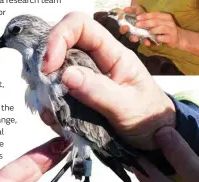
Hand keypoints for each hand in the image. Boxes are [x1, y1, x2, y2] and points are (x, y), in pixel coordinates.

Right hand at [41, 12, 175, 149]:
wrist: (154, 137)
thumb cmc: (149, 117)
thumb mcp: (128, 106)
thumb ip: (99, 92)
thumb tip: (66, 75)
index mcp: (113, 54)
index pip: (80, 26)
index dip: (58, 37)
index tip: (49, 66)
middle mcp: (95, 62)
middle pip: (60, 47)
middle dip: (46, 67)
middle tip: (45, 91)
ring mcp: (84, 80)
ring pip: (54, 73)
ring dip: (45, 90)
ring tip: (51, 113)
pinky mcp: (78, 98)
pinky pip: (56, 95)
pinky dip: (50, 106)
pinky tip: (55, 119)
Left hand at [135, 12, 183, 47]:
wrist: (179, 38)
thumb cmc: (166, 31)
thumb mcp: (160, 24)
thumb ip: (152, 23)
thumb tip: (139, 22)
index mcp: (165, 17)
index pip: (155, 14)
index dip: (146, 16)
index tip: (137, 18)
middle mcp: (169, 22)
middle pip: (156, 21)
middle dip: (146, 23)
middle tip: (138, 25)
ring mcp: (171, 29)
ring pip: (161, 28)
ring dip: (153, 30)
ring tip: (148, 32)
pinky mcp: (171, 38)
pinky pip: (164, 37)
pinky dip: (158, 38)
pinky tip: (155, 39)